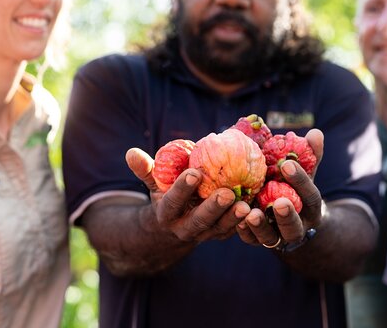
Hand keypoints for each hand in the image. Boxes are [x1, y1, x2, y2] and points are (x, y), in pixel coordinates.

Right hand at [126, 148, 251, 241]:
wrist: (171, 229)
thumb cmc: (164, 197)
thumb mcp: (153, 184)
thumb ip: (145, 170)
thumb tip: (130, 152)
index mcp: (166, 213)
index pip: (173, 202)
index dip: (182, 189)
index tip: (193, 173)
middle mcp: (184, 227)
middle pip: (199, 220)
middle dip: (213, 208)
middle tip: (226, 193)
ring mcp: (204, 234)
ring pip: (219, 228)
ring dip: (233, 218)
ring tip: (246, 205)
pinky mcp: (220, 235)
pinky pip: (234, 231)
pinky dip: (244, 223)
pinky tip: (257, 210)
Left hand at [236, 129, 324, 249]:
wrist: (292, 220)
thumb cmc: (297, 188)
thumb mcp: (306, 173)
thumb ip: (310, 155)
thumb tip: (316, 133)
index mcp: (310, 208)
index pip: (310, 195)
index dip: (300, 180)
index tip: (288, 164)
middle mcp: (297, 226)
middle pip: (294, 225)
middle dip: (287, 215)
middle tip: (280, 202)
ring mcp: (278, 237)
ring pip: (272, 237)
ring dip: (261, 226)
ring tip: (252, 214)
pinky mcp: (259, 240)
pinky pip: (252, 240)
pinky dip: (245, 232)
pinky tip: (237, 221)